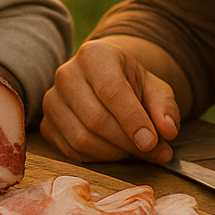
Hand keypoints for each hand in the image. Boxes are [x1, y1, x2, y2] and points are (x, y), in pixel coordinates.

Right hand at [41, 39, 180, 162]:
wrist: (106, 83)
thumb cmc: (131, 85)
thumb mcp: (155, 89)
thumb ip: (165, 108)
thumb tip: (168, 131)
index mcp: (94, 55)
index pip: (112, 91)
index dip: (133, 120)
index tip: (153, 142)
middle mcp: (67, 74)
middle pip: (96, 119)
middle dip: (127, 142)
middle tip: (154, 152)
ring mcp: (52, 100)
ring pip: (82, 138)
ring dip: (114, 154)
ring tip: (136, 151)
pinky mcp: (47, 125)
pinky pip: (72, 151)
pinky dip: (98, 159)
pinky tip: (115, 152)